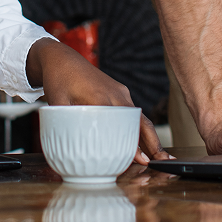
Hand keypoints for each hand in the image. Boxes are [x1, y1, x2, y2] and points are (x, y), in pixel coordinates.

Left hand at [26, 38, 172, 165]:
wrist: (62, 58)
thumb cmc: (57, 81)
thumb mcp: (57, 104)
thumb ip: (66, 126)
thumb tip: (70, 153)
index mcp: (99, 97)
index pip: (121, 124)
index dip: (133, 143)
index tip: (142, 160)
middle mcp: (115, 94)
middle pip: (140, 120)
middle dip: (153, 143)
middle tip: (163, 163)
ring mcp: (120, 91)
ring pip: (140, 116)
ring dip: (151, 137)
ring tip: (160, 157)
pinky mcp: (120, 91)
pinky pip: (134, 111)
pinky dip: (142, 127)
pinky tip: (146, 142)